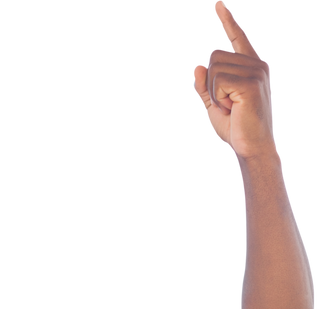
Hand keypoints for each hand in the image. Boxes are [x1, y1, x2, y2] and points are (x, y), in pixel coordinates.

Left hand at [192, 2, 275, 159]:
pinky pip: (217, 81)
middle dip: (210, 83)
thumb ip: (203, 85)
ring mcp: (256, 71)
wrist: (252, 149)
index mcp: (251, 66)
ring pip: (214, 68)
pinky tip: (232, 108)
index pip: (237, 38)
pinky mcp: (250, 83)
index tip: (217, 3)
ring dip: (213, 93)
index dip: (227, 20)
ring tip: (230, 107)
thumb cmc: (236, 129)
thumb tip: (196, 65)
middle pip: (214, 55)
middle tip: (226, 105)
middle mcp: (256, 64)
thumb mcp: (213, 105)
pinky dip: (217, 98)